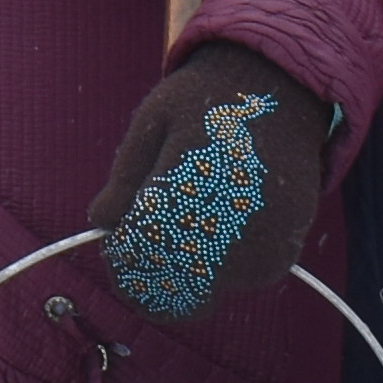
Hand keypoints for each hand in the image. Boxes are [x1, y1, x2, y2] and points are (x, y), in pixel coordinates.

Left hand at [85, 48, 327, 318]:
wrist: (283, 93)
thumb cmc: (206, 103)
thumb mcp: (153, 122)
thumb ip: (125, 177)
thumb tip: (99, 221)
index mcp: (185, 193)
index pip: (138, 257)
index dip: (120, 258)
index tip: (117, 240)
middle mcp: (226, 234)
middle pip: (170, 286)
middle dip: (150, 269)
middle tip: (146, 236)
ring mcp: (259, 252)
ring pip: (202, 289)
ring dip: (186, 268)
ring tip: (191, 213)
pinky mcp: (281, 259)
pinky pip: (235, 281)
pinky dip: (220, 264)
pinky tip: (220, 219)